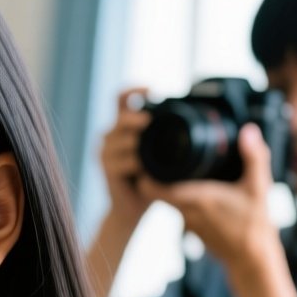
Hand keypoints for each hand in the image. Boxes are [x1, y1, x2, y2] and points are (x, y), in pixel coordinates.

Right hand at [98, 87, 154, 219]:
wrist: (131, 207)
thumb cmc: (148, 177)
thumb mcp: (158, 151)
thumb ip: (163, 133)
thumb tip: (191, 115)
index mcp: (122, 126)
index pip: (121, 98)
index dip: (134, 89)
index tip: (152, 90)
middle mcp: (110, 136)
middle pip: (120, 116)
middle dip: (135, 118)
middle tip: (148, 121)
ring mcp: (105, 153)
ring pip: (121, 138)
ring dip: (137, 144)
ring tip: (149, 154)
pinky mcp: (107, 169)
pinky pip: (125, 161)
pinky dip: (137, 164)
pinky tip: (145, 170)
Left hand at [137, 123, 282, 276]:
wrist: (251, 258)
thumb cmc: (254, 223)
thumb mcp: (259, 187)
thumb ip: (254, 157)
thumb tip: (249, 130)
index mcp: (196, 198)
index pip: (153, 187)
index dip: (144, 174)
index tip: (146, 157)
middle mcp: (186, 211)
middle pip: (154, 192)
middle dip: (152, 176)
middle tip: (155, 158)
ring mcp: (186, 222)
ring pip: (166, 201)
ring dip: (164, 187)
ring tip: (169, 168)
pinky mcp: (191, 229)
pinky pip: (177, 210)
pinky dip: (178, 199)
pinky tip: (188, 188)